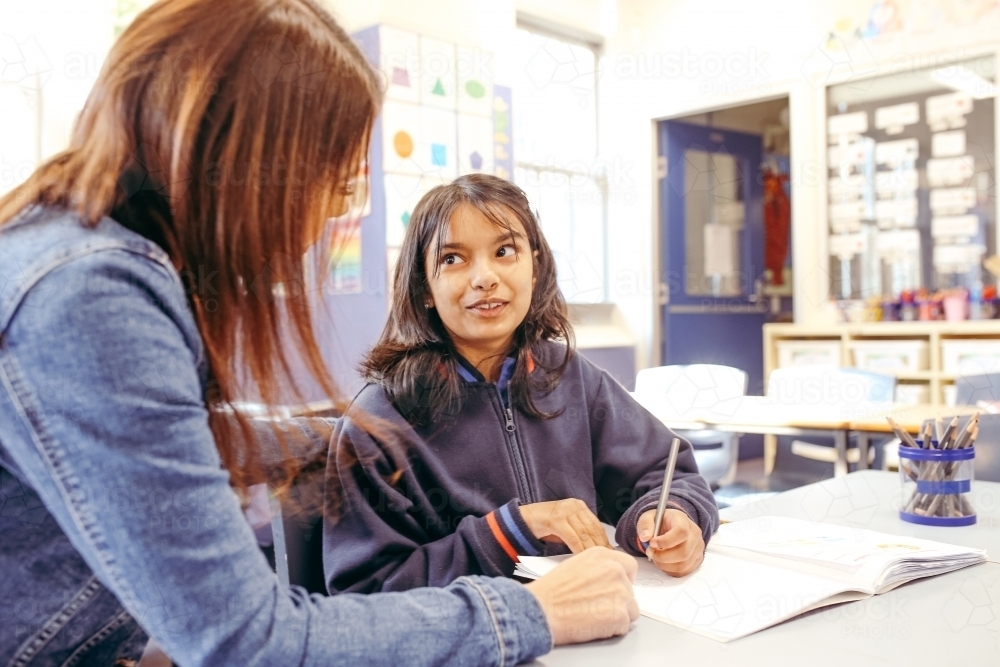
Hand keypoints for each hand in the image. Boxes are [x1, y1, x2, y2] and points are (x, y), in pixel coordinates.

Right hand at [519, 499, 609, 552]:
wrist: (523, 520)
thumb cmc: (545, 526)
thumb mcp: (567, 527)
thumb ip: (581, 534)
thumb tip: (598, 550)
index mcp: (579, 506)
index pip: (597, 525)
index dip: (604, 541)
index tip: (611, 554)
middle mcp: (574, 506)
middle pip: (593, 529)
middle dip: (600, 547)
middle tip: (607, 561)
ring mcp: (565, 511)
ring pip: (584, 534)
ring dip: (591, 550)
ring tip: (597, 562)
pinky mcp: (556, 519)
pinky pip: (572, 537)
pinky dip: (578, 548)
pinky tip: (582, 558)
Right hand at [525, 548, 639, 644]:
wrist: (542, 610)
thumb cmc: (551, 592)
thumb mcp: (574, 566)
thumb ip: (596, 569)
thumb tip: (607, 580)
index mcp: (602, 555)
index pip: (629, 566)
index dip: (623, 579)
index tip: (615, 588)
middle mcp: (615, 570)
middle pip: (630, 589)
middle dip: (618, 600)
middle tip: (596, 608)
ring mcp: (621, 592)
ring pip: (631, 609)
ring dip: (617, 615)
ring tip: (592, 617)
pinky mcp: (621, 615)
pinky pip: (624, 625)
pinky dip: (612, 630)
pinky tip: (593, 626)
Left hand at [637, 508, 703, 576]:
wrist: (670, 524)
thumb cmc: (660, 521)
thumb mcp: (648, 517)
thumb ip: (645, 525)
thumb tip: (645, 537)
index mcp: (683, 520)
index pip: (681, 532)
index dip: (665, 541)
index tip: (651, 543)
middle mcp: (695, 534)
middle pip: (684, 552)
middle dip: (663, 557)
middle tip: (650, 553)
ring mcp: (697, 548)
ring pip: (683, 565)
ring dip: (665, 565)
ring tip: (656, 557)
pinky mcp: (696, 560)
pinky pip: (684, 571)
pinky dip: (670, 570)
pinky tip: (663, 562)